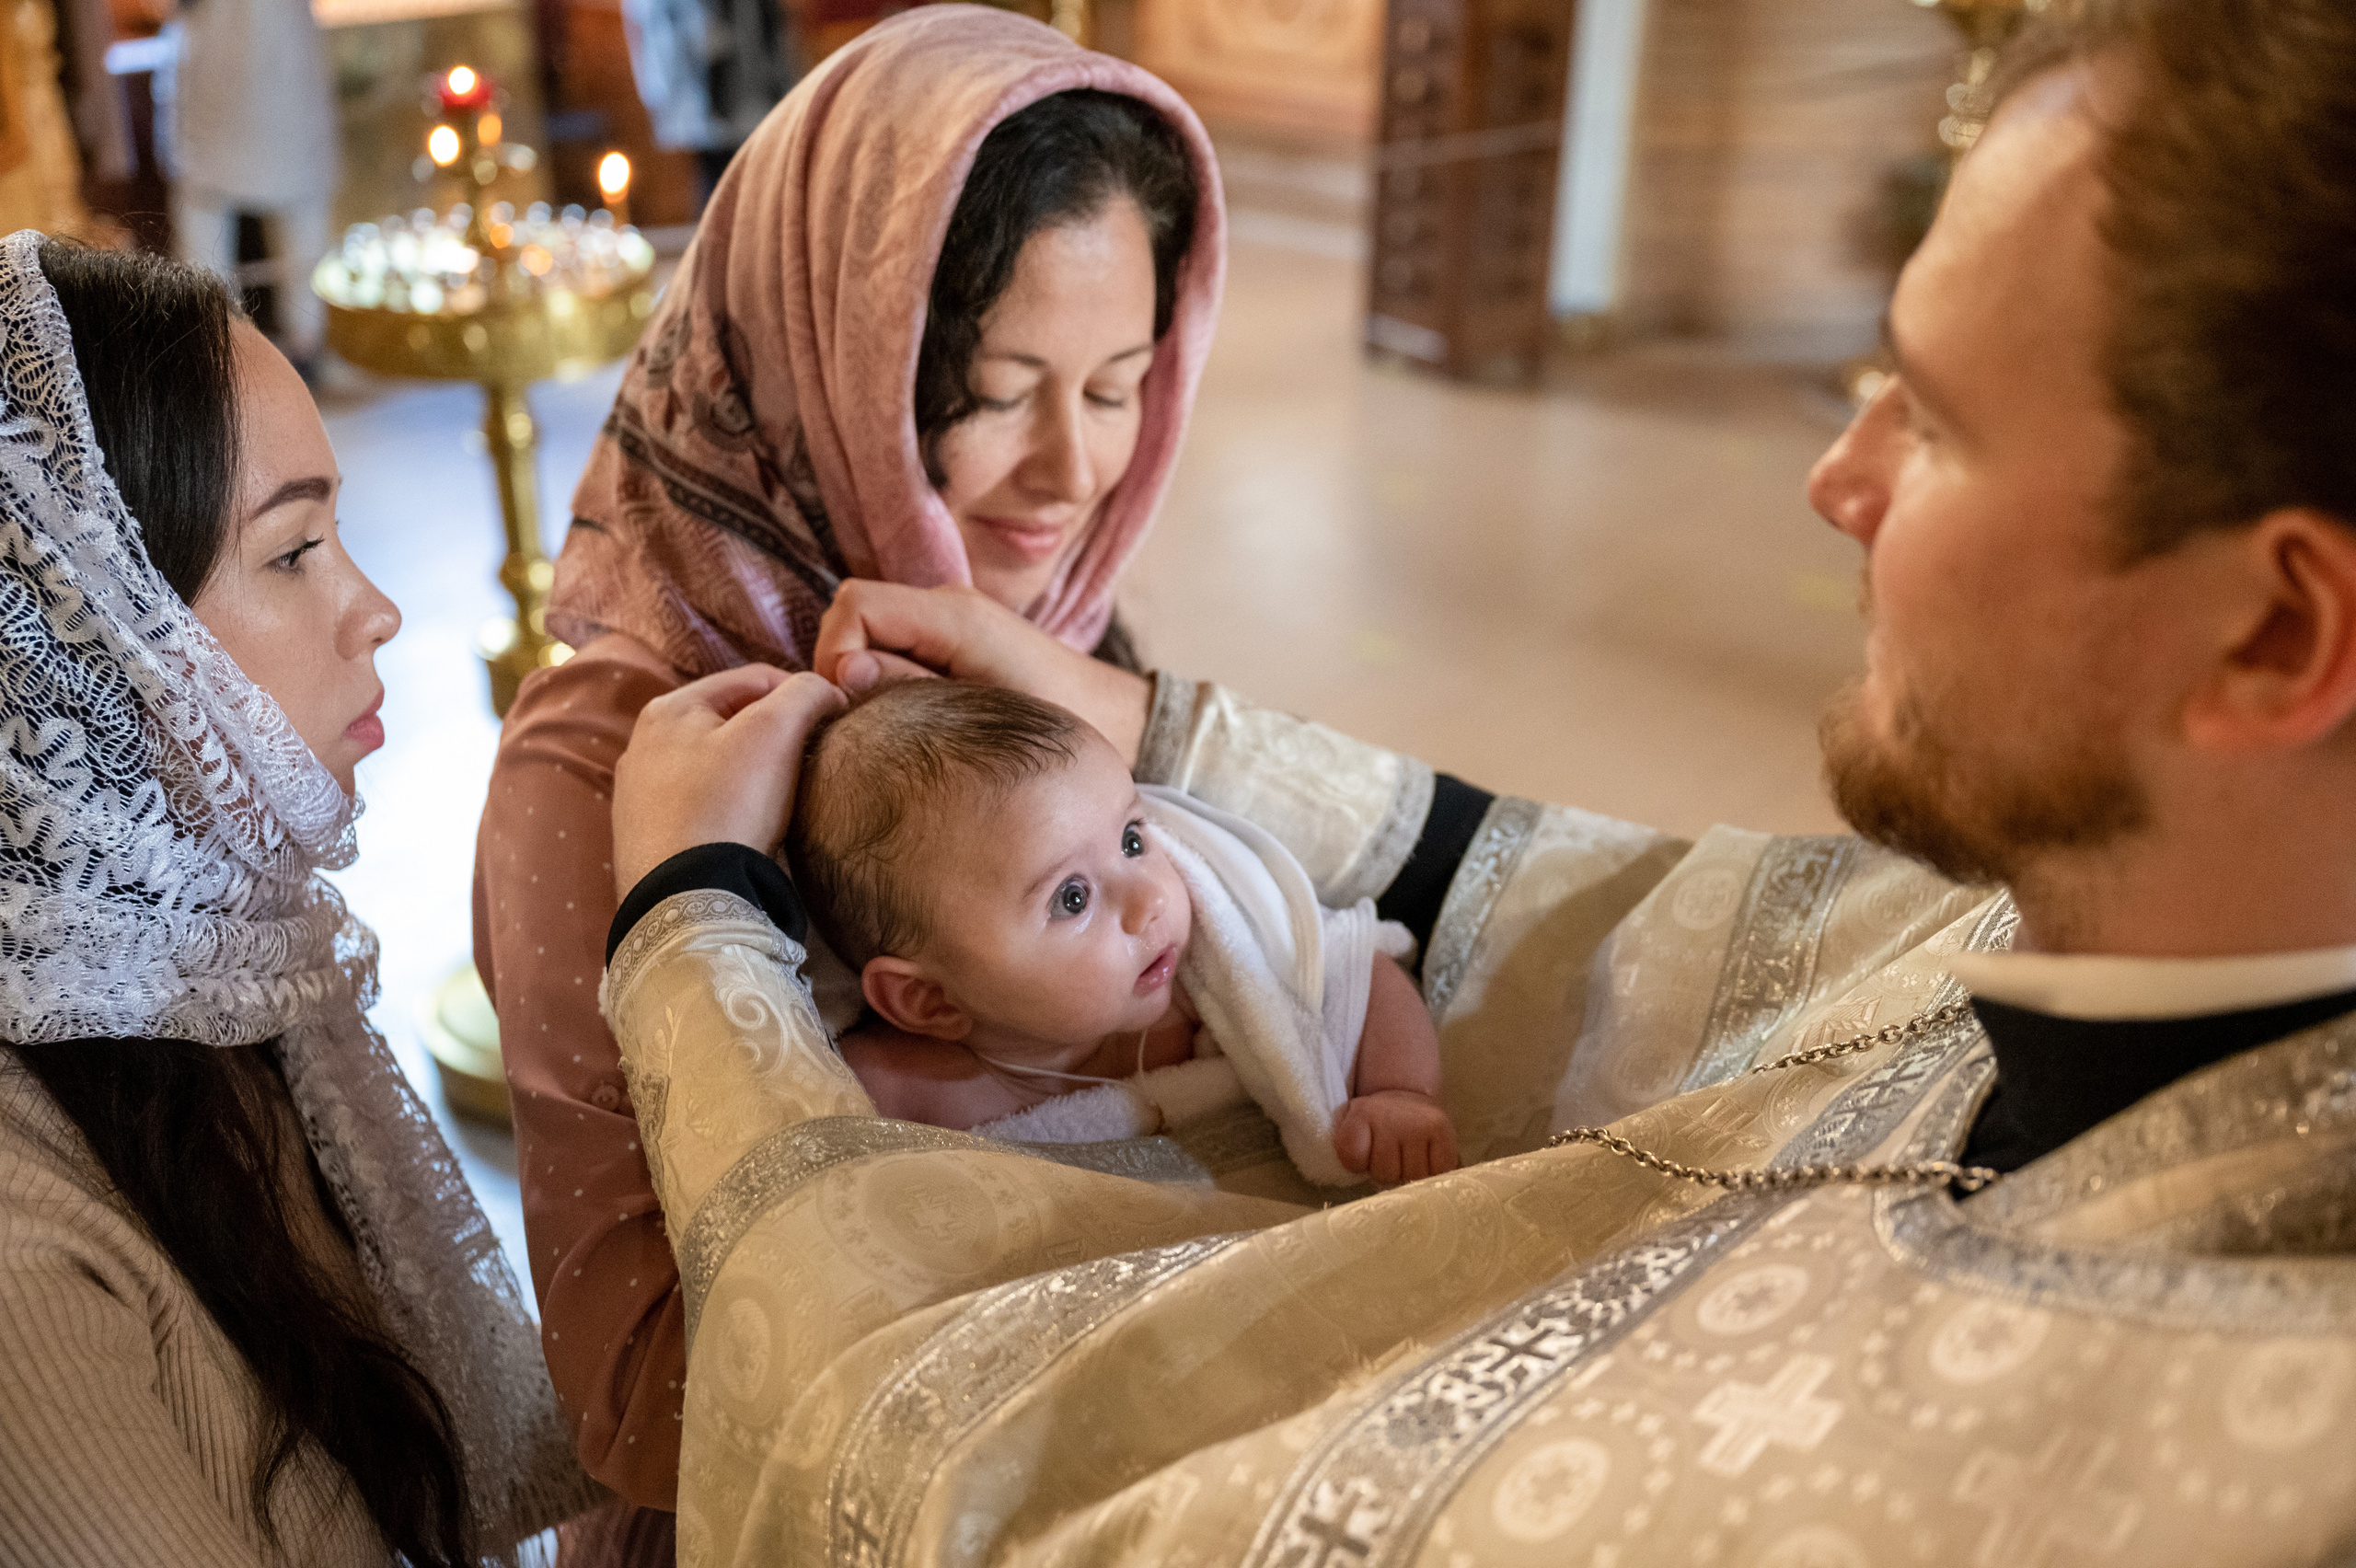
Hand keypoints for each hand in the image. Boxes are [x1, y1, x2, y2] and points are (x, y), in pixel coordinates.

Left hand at [610, 666, 845, 899]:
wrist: (685, 901)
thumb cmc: (729, 806)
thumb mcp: (775, 732)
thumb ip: (805, 693)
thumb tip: (827, 691)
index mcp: (669, 708)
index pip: (753, 679)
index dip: (803, 694)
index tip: (836, 721)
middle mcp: (642, 746)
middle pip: (731, 722)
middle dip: (775, 735)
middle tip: (813, 761)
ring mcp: (639, 796)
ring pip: (714, 766)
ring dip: (751, 773)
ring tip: (785, 799)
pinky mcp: (645, 839)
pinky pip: (700, 806)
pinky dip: (729, 809)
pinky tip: (748, 830)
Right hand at [812, 581, 1151, 765]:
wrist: (1117, 723)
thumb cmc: (1060, 721)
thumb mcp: (980, 713)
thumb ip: (909, 687)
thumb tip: (845, 675)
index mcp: (953, 615)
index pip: (855, 605)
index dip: (835, 653)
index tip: (850, 708)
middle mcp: (946, 606)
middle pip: (855, 617)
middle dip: (844, 670)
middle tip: (865, 726)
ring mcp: (949, 623)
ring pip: (870, 637)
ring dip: (865, 680)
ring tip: (891, 727)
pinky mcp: (953, 644)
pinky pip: (894, 650)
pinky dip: (886, 683)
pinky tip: (911, 723)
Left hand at [1333, 1090, 1460, 1186]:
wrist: (1408, 1097)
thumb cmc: (1374, 1120)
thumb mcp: (1348, 1122)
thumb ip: (1344, 1146)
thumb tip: (1355, 1171)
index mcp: (1363, 1113)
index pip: (1353, 1158)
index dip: (1358, 1163)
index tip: (1363, 1152)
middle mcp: (1393, 1118)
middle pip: (1385, 1174)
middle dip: (1385, 1171)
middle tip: (1389, 1154)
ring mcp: (1422, 1125)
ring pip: (1412, 1178)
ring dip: (1408, 1174)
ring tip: (1406, 1156)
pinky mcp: (1446, 1134)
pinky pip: (1439, 1173)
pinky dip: (1433, 1173)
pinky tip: (1426, 1159)